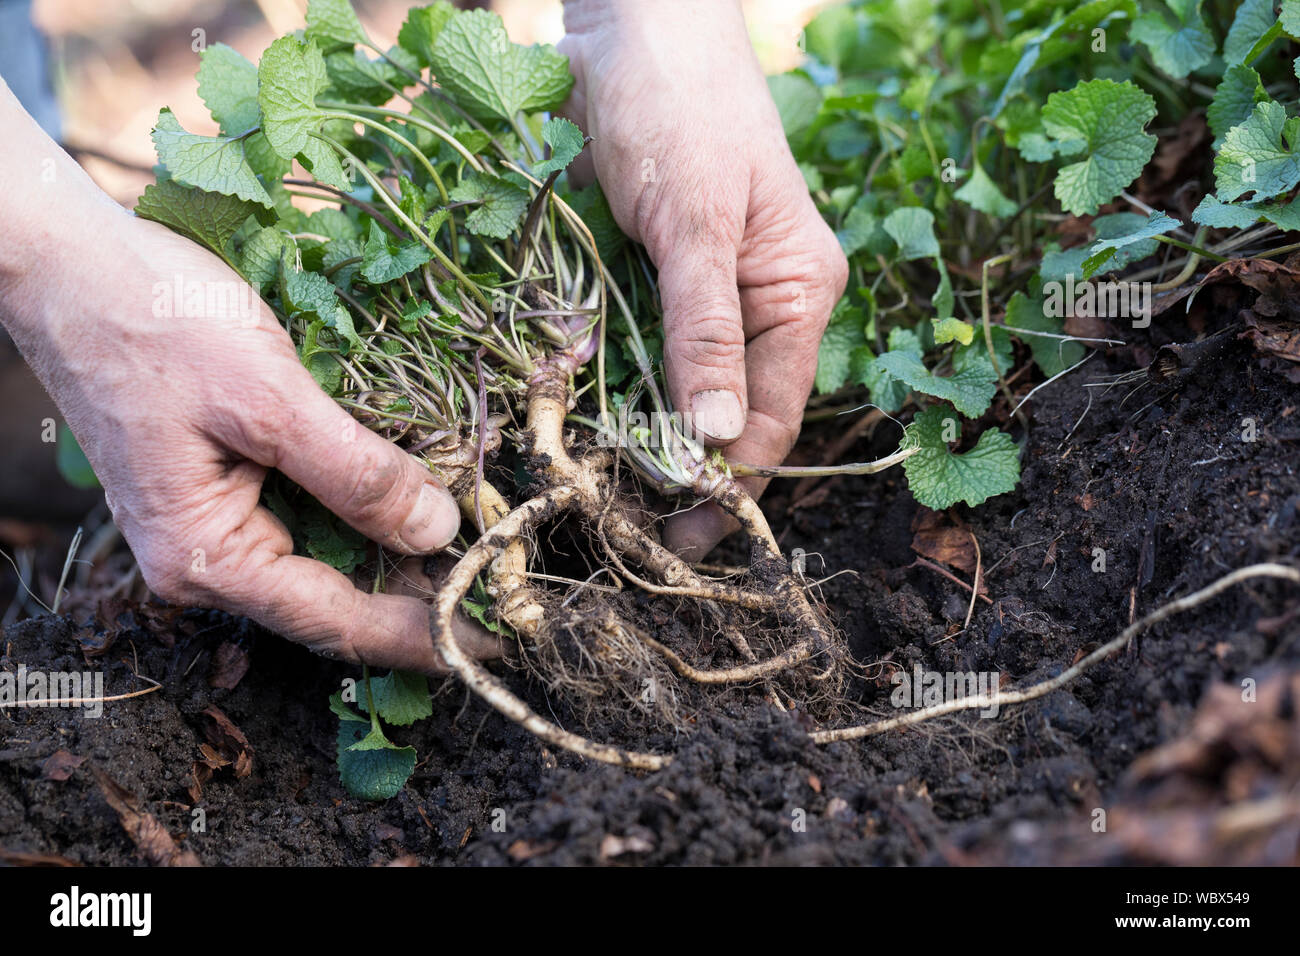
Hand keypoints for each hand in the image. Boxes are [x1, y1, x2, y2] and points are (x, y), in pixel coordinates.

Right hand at [0, 85, 497, 671]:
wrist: (73, 263)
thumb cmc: (156, 321)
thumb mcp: (269, 396)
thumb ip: (356, 472)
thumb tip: (438, 532)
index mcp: (206, 558)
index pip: (337, 621)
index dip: (424, 633)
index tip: (497, 640)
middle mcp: (210, 559)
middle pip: (338, 601)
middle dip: (422, 594)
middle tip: (508, 586)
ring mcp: (218, 523)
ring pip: (331, 559)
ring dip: (403, 552)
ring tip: (484, 547)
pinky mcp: (229, 485)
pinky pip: (313, 516)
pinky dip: (369, 510)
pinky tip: (426, 497)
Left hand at [559, 0, 847, 557]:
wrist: (630, 19)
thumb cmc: (681, 103)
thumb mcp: (696, 219)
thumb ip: (704, 328)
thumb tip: (715, 439)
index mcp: (798, 292)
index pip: (772, 415)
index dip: (728, 482)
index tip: (675, 537)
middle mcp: (757, 304)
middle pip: (726, 413)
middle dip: (682, 474)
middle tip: (625, 532)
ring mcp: (699, 294)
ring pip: (677, 391)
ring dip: (640, 442)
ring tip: (596, 499)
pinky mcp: (647, 279)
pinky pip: (633, 351)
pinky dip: (608, 391)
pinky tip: (577, 429)